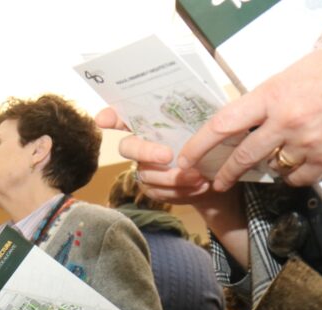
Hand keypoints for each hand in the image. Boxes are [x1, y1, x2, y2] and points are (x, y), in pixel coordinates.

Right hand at [95, 107, 211, 202]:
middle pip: (127, 147)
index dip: (110, 117)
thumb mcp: (208, 124)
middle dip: (146, 152)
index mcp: (151, 124)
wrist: (218, 174)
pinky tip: (201, 186)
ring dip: (173, 177)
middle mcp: (141, 145)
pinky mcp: (152, 189)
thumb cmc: (209, 143)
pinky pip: (159, 193)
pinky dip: (182, 191)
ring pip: (146, 174)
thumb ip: (200, 115)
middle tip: (168, 156)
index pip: (123, 116)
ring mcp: (144, 169)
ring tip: (199, 176)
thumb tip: (209, 105)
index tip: (103, 119)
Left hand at [178, 40, 321, 191]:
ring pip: (270, 169)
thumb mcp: (296, 73)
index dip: (199, 145)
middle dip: (224, 173)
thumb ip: (267, 98)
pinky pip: (296, 178)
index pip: (224, 124)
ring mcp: (307, 143)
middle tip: (216, 180)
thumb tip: (243, 119)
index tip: (185, 159)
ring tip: (276, 154)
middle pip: (242, 157)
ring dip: (266, 167)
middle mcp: (287, 121)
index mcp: (274, 95)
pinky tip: (300, 159)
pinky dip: (293, 173)